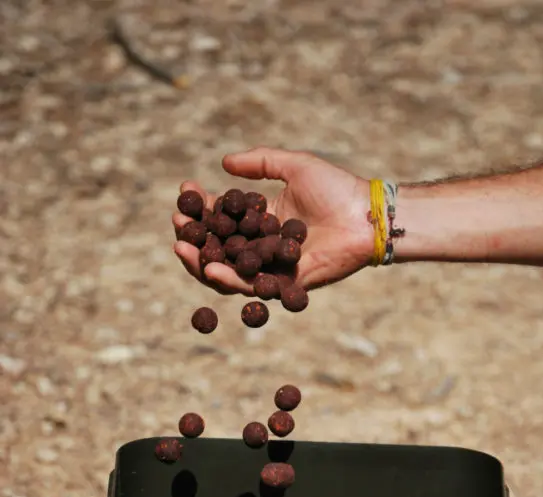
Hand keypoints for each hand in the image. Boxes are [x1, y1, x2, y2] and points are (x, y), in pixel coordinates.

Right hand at [172, 147, 373, 295]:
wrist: (365, 215)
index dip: (201, 207)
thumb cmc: (336, 189)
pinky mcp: (284, 285)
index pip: (223, 216)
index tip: (183, 193)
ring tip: (181, 248)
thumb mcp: (293, 166)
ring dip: (201, 262)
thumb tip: (223, 163)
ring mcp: (272, 268)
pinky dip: (228, 279)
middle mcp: (262, 246)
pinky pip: (251, 286)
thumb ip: (259, 163)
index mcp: (263, 220)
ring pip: (228, 271)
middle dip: (193, 237)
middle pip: (218, 247)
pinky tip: (210, 269)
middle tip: (175, 224)